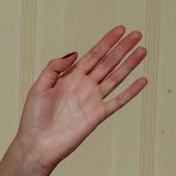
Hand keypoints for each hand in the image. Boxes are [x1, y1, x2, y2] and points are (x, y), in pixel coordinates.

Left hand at [14, 25, 147, 170]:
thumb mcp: (39, 87)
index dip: (107, 42)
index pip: (93, 55)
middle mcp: (84, 87)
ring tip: (142, 50)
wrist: (36, 145)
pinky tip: (142, 80)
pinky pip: (118, 101)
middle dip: (122, 48)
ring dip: (130, 64)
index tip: (120, 29)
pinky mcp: (98, 116)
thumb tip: (75, 53)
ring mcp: (92, 100)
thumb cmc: (33, 118)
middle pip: (108, 63)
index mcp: (70, 78)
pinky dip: (131, 91)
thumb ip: (55, 68)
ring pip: (116, 78)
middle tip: (137, 34)